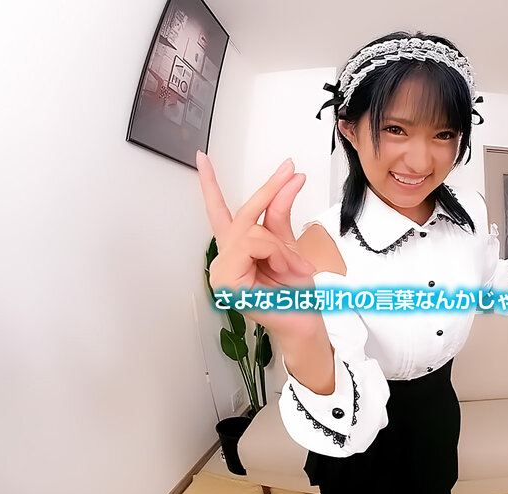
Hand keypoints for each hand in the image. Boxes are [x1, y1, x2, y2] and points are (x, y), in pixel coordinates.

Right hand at [196, 151, 319, 337]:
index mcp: (236, 250)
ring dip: (281, 246)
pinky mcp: (227, 282)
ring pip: (251, 232)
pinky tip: (285, 269)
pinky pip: (252, 246)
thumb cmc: (295, 292)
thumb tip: (289, 179)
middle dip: (269, 194)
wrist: (304, 321)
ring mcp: (223, 272)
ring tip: (294, 265)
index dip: (210, 185)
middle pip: (242, 215)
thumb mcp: (290, 245)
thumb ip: (281, 212)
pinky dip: (276, 254)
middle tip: (291, 173)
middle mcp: (225, 259)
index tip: (202, 158)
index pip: (220, 212)